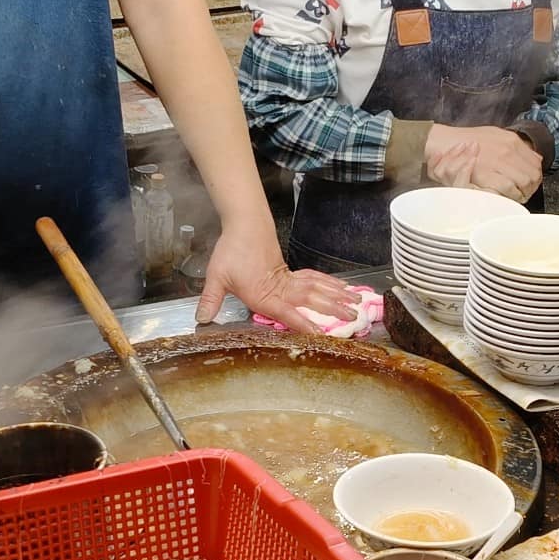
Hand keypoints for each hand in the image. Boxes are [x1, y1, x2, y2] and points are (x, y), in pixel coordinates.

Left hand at [195, 226, 359, 332]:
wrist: (244, 225)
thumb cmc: (231, 251)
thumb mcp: (216, 277)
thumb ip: (210, 300)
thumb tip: (201, 319)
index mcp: (264, 295)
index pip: (287, 313)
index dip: (303, 325)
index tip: (320, 334)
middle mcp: (282, 289)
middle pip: (313, 301)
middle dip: (334, 311)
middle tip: (353, 318)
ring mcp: (290, 280)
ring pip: (319, 290)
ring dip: (338, 297)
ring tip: (357, 304)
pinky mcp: (292, 273)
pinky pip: (316, 280)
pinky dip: (331, 285)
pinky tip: (343, 289)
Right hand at [425, 125, 541, 202]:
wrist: (447, 143)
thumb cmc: (467, 141)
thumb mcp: (495, 135)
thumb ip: (515, 146)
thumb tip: (534, 157)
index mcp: (511, 140)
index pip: (536, 162)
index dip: (536, 175)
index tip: (531, 183)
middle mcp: (509, 150)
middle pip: (533, 174)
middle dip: (532, 187)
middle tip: (525, 193)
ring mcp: (499, 162)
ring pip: (525, 182)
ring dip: (523, 193)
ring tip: (516, 197)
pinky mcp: (489, 174)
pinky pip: (510, 189)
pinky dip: (511, 196)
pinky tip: (507, 198)